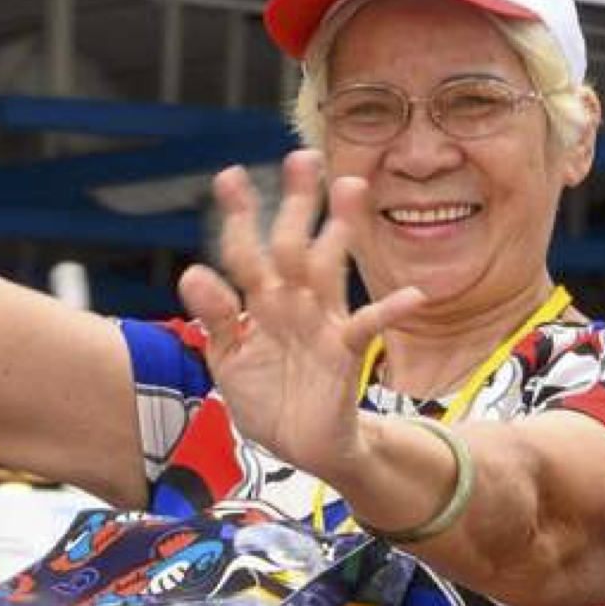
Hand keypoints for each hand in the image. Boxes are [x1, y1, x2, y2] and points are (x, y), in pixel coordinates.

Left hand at [179, 154, 414, 483]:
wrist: (301, 448)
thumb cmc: (267, 397)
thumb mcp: (228, 361)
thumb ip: (214, 319)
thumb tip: (192, 272)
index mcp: (260, 302)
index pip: (247, 252)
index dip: (239, 217)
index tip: (232, 176)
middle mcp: (293, 302)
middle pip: (292, 244)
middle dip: (296, 202)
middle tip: (303, 157)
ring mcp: (322, 322)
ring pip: (330, 267)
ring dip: (340, 230)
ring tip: (351, 188)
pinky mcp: (345, 352)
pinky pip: (368, 325)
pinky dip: (389, 310)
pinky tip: (412, 295)